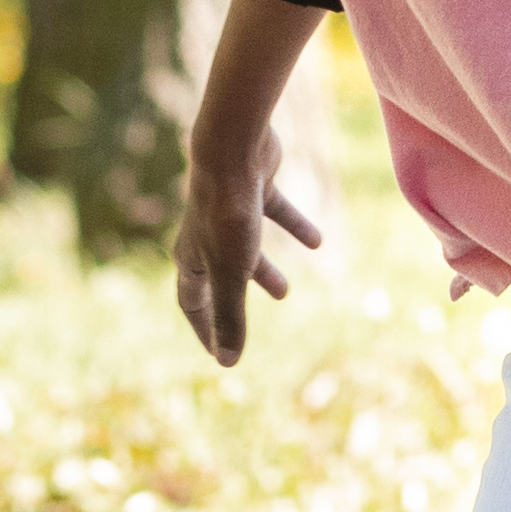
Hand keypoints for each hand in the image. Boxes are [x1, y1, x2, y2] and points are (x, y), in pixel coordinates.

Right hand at [169, 122, 321, 369]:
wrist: (233, 150)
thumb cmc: (228, 214)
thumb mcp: (233, 273)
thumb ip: (231, 317)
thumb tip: (228, 362)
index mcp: (193, 258)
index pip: (193, 303)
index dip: (206, 331)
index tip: (220, 353)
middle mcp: (205, 235)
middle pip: (217, 277)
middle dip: (235, 304)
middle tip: (245, 326)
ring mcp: (229, 211)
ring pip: (245, 249)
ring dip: (264, 270)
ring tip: (286, 292)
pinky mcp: (253, 188)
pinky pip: (274, 213)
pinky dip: (294, 227)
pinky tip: (317, 240)